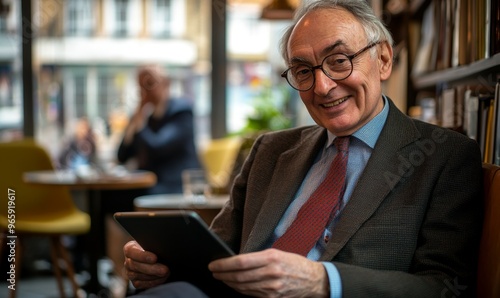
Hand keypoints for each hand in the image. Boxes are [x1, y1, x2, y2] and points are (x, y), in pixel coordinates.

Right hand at [123, 241, 168, 288]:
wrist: (155, 256)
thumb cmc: (154, 248)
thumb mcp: (152, 244)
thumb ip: (153, 245)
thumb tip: (161, 249)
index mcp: (130, 248)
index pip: (131, 252)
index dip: (143, 256)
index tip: (155, 258)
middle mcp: (128, 261)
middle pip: (135, 265)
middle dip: (152, 268)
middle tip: (164, 269)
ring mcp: (130, 272)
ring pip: (138, 275)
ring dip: (154, 276)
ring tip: (166, 273)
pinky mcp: (135, 282)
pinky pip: (141, 284)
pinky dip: (153, 282)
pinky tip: (162, 278)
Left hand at [208, 248, 328, 297]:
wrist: (314, 280)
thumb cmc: (295, 264)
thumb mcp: (277, 253)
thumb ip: (258, 257)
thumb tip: (236, 260)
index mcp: (271, 258)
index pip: (241, 262)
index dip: (224, 264)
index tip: (214, 264)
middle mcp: (271, 273)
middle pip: (239, 276)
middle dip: (222, 275)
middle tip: (214, 272)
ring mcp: (272, 288)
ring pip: (243, 287)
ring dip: (229, 283)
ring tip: (221, 278)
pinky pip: (251, 295)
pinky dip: (240, 290)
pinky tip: (235, 286)